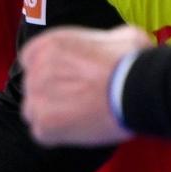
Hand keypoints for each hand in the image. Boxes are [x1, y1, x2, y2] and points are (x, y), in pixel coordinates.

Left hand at [20, 24, 152, 145]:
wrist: (138, 89)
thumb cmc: (133, 62)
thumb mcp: (121, 36)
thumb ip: (104, 40)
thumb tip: (116, 44)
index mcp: (48, 45)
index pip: (32, 60)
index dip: (51, 73)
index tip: (68, 80)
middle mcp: (35, 69)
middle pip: (33, 87)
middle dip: (52, 94)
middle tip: (79, 101)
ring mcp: (37, 97)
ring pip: (33, 111)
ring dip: (51, 115)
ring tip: (79, 118)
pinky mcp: (45, 123)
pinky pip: (42, 134)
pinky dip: (58, 135)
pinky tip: (79, 130)